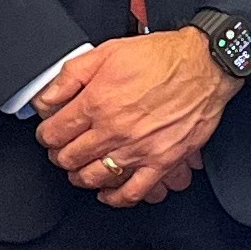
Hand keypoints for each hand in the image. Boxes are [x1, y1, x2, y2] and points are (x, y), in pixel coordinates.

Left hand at [36, 29, 239, 207]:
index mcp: (97, 102)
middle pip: (70, 157)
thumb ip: (71, 75)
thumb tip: (46, 97)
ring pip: (94, 177)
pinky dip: (114, 197)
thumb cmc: (161, 58)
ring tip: (79, 167)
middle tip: (62, 149)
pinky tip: (107, 192)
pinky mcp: (161, 162)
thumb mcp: (107, 52)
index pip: (55, 132)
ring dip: (79, 175)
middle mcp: (115, 130)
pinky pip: (132, 192)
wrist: (204, 66)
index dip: (46, 134)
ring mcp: (137, 149)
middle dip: (60, 154)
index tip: (49, 133)